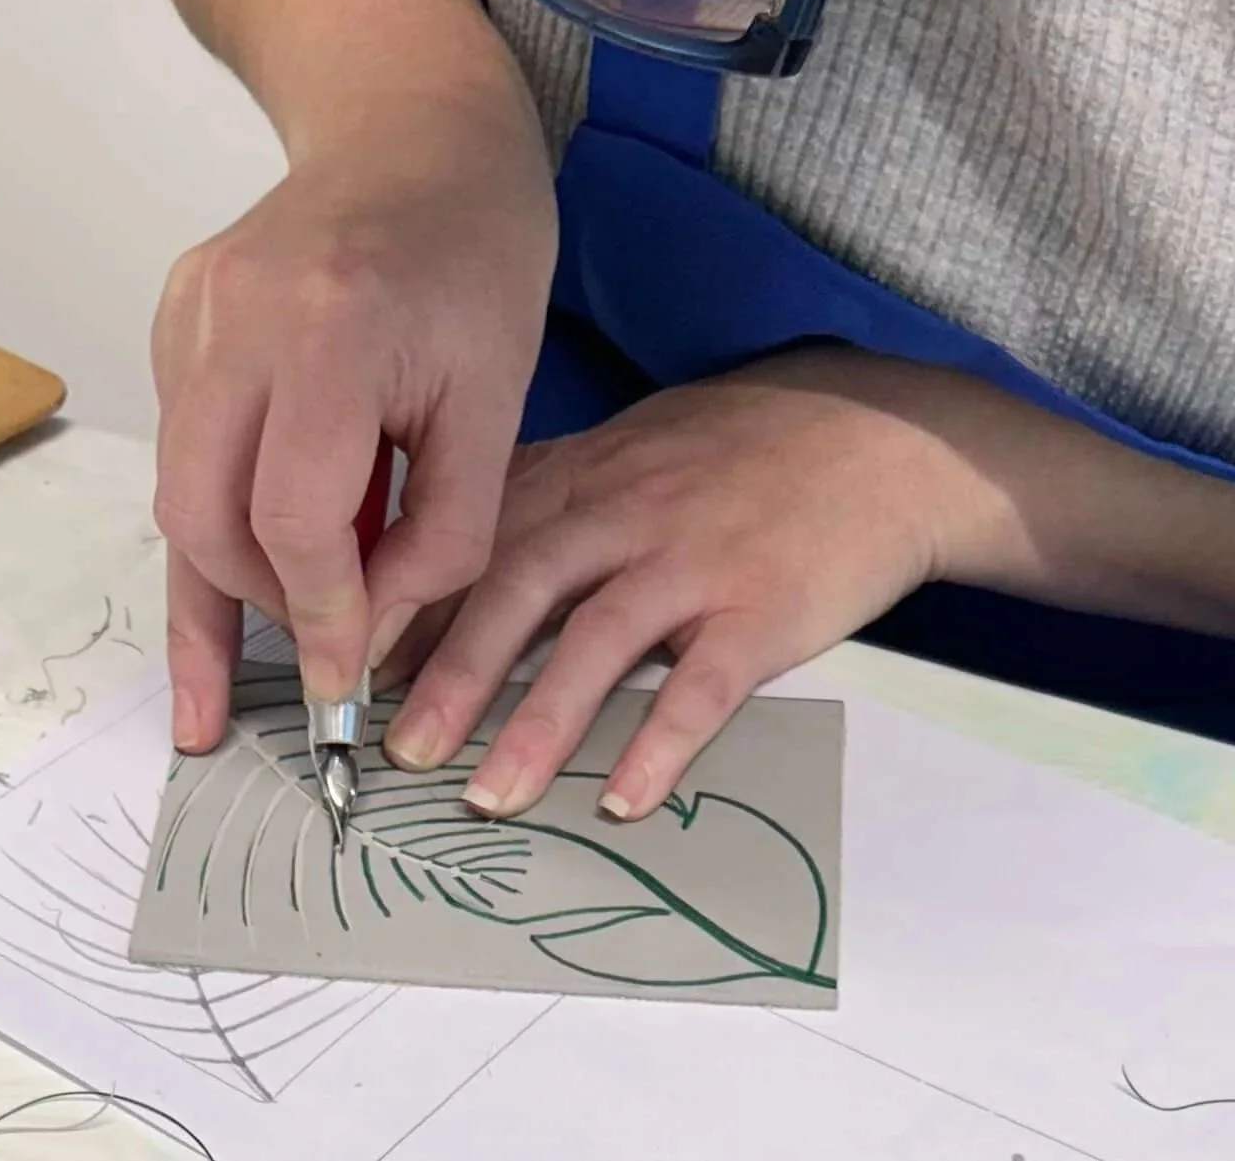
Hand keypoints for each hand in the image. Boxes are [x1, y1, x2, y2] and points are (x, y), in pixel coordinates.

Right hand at [151, 109, 555, 753]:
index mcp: (332, 332)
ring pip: (177, 487)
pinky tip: (264, 543)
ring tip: (255, 656)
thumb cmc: (479, 258)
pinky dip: (223, 503)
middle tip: (314, 660)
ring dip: (228, 568)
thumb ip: (444, 529)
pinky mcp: (172, 316)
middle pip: (201, 515)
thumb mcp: (499, 400)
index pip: (294, 519)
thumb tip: (370, 636)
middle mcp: (234, 318)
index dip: (321, 612)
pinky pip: (183, 441)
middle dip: (256, 604)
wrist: (415, 132)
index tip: (347, 677)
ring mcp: (189, 312)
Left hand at [380, 350, 1009, 819]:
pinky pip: (706, 684)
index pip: (474, 539)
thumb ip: (551, 493)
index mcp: (587, 476)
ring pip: (599, 641)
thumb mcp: (636, 442)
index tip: (352, 668)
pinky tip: (628, 797)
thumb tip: (451, 554)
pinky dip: (664, 741)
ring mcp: (698, 560)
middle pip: (517, 588)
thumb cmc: (750, 446)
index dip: (409, 605)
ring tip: (490, 796)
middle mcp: (629, 513)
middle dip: (447, 672)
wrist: (882, 437)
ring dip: (537, 723)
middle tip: (395, 748)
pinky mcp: (765, 608)